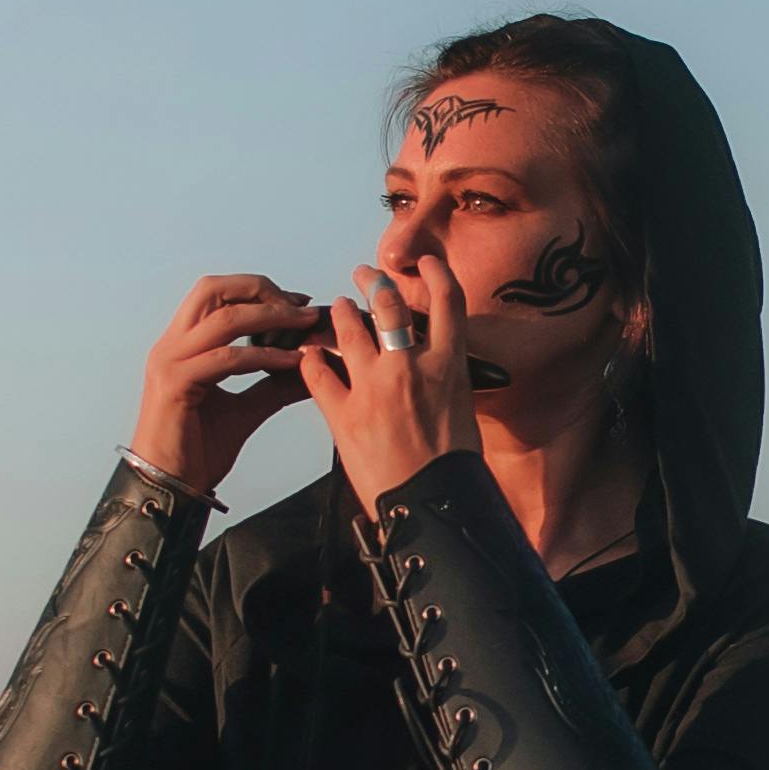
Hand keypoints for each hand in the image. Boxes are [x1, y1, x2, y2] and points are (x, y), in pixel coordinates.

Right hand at [129, 272, 323, 494]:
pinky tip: (292, 362)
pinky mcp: (174, 384)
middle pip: (213, 289)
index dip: (258, 291)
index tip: (299, 303)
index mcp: (182, 345)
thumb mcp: (245, 411)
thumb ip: (273, 386)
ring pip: (223, 319)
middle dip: (260, 289)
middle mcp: (171, 346)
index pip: (216, 294)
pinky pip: (227, 359)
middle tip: (299, 306)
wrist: (168, 489)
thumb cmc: (198, 452)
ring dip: (270, 317)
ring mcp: (170, 362)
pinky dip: (264, 356)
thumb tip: (312, 370)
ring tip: (305, 325)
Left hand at [301, 247, 477, 512]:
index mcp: (449, 366)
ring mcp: (375, 388)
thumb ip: (444, 383)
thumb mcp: (462, 413)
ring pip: (350, 330)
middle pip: (390, 305)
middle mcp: (411, 367)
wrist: (433, 506)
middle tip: (364, 275)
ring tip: (336, 308)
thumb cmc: (454, 469)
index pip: (449, 302)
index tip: (428, 263)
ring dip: (340, 313)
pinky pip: (318, 373)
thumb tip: (434, 370)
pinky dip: (311, 360)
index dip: (438, 275)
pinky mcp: (344, 414)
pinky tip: (307, 355)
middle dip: (374, 282)